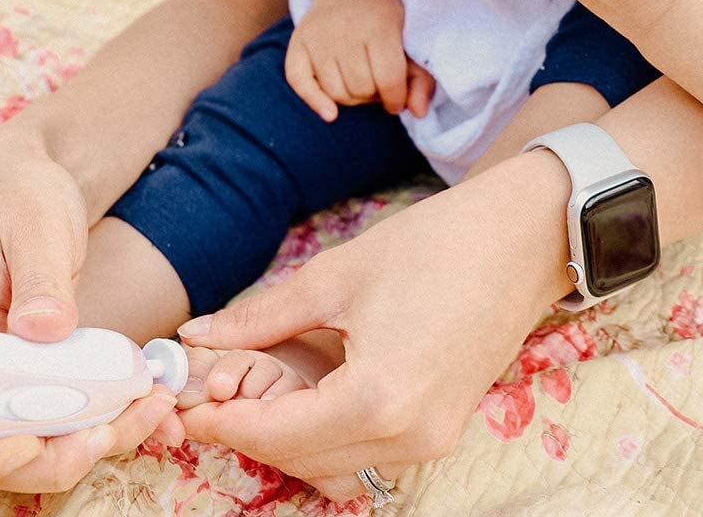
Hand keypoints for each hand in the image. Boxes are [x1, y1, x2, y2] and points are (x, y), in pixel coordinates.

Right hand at [0, 128, 182, 490]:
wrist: (35, 180)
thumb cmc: (24, 191)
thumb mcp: (32, 219)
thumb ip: (37, 274)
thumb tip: (42, 330)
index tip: (36, 441)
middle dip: (56, 456)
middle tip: (117, 430)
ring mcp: (9, 370)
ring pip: (41, 439)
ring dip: (96, 441)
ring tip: (154, 411)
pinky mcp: (44, 367)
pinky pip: (69, 411)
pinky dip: (109, 418)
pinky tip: (152, 402)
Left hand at [176, 150, 566, 500]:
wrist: (519, 238)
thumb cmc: (433, 246)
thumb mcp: (336, 275)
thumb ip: (263, 316)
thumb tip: (200, 335)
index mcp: (379, 398)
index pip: (276, 436)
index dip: (221, 424)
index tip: (183, 405)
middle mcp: (410, 437)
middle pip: (302, 461)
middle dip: (249, 432)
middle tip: (211, 392)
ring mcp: (433, 439)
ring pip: (335, 464)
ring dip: (287, 437)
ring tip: (253, 390)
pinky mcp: (444, 427)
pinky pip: (368, 451)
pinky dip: (326, 433)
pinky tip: (305, 391)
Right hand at [285, 0, 433, 120]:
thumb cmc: (383, 21)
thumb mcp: (409, 42)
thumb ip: (421, 79)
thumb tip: (418, 113)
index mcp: (379, 26)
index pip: (388, 79)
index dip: (396, 98)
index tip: (397, 99)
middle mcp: (345, 29)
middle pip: (360, 88)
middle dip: (373, 96)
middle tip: (376, 85)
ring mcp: (318, 36)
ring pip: (335, 92)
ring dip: (351, 98)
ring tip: (359, 84)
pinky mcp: (297, 42)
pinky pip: (299, 83)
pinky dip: (315, 102)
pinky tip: (330, 113)